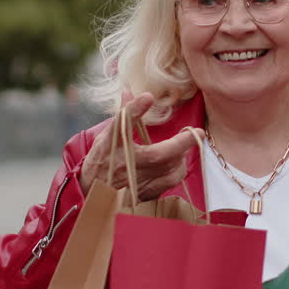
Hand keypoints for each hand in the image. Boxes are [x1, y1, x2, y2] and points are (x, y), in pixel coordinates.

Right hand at [78, 91, 203, 199]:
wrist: (92, 192)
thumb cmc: (101, 160)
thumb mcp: (108, 136)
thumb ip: (124, 116)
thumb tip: (132, 93)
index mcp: (114, 147)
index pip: (126, 127)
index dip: (137, 113)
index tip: (148, 98)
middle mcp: (126, 165)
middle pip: (159, 155)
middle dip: (181, 143)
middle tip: (196, 133)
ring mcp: (136, 183)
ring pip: (168, 172)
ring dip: (181, 158)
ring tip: (184, 149)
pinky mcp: (144, 195)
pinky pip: (168, 184)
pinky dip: (176, 173)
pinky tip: (177, 164)